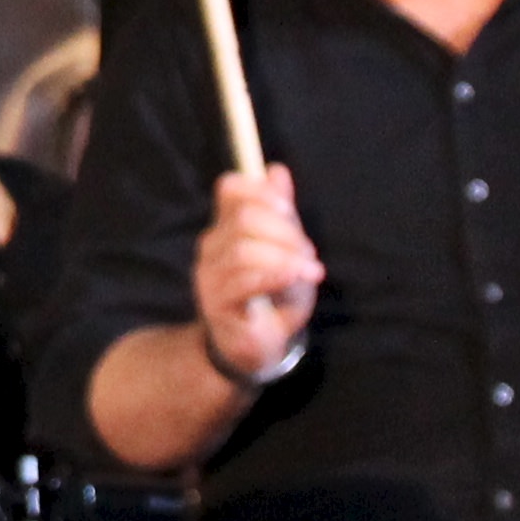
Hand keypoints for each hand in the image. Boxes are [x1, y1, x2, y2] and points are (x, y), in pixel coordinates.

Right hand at [192, 163, 320, 387]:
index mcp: (226, 228)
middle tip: (308, 255)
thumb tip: (276, 170)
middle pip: (245, 218)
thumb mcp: (284, 251)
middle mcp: (211, 247)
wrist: (255, 349)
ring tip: (308, 272)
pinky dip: (276, 273)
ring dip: (285, 256)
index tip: (290, 212)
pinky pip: (244, 280)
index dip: (263, 192)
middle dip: (286, 231)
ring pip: (245, 249)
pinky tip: (298, 276)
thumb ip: (281, 213)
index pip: (231, 189)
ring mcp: (210, 276)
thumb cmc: (273, 298)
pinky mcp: (218, 304)